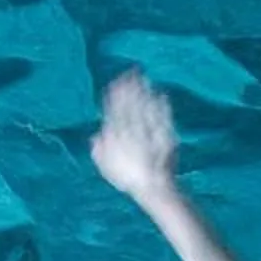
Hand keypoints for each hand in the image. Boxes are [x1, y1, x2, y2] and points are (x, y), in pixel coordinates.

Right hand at [91, 70, 176, 199]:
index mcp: (117, 137)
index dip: (115, 96)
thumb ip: (99, 150)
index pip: (114, 111)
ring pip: (145, 108)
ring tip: (145, 79)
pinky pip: (162, 117)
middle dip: (130, 88)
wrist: (152, 188)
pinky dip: (161, 105)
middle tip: (132, 72)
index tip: (115, 83)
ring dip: (145, 92)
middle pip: (130, 105)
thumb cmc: (128, 180)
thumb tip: (95, 136)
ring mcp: (150, 132)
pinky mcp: (165, 135)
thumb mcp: (107, 168)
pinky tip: (161, 95)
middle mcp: (132, 131)